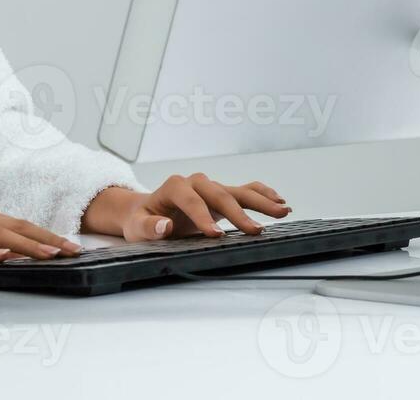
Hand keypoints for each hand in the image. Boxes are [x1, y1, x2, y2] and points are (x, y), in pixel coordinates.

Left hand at [114, 174, 291, 241]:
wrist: (145, 212)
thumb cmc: (141, 221)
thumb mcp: (137, 227)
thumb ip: (149, 227)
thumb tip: (164, 226)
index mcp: (175, 187)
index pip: (192, 202)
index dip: (203, 218)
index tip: (215, 235)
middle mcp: (195, 182)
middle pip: (220, 195)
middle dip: (239, 213)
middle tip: (256, 230)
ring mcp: (210, 187)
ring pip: (238, 191)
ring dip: (261, 201)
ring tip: (283, 209)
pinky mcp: (220, 194)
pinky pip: (244, 190)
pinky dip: (262, 194)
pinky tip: (278, 201)